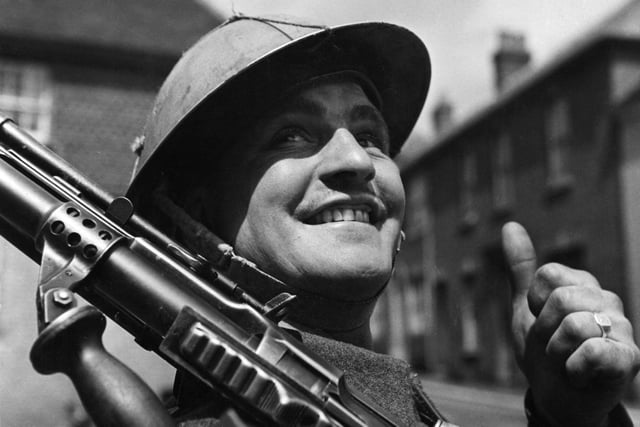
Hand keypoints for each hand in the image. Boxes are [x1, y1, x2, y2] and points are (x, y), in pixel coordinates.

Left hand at [502, 222, 639, 425]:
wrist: (555, 397)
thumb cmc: (543, 351)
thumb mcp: (524, 307)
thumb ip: (521, 268)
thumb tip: (510, 225)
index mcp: (583, 285)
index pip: (549, 274)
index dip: (534, 302)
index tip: (540, 320)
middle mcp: (606, 301)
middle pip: (561, 298)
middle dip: (544, 330)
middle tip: (552, 346)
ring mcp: (622, 329)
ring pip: (574, 325)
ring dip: (556, 351)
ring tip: (565, 360)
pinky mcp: (629, 358)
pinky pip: (592, 351)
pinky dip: (573, 369)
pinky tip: (579, 375)